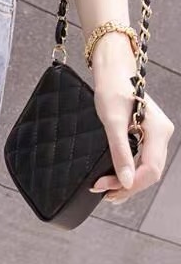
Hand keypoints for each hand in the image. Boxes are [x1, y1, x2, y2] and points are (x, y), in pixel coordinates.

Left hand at [88, 34, 173, 204]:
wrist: (111, 70)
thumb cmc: (111, 89)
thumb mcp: (112, 121)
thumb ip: (120, 151)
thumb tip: (125, 180)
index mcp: (158, 131)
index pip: (150, 170)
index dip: (129, 184)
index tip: (104, 188)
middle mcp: (161, 134)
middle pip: (149, 172)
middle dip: (127, 186)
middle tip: (102, 193)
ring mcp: (154, 134)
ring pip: (145, 167)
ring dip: (127, 180)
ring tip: (106, 190)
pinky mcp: (145, 133)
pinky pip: (141, 158)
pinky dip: (127, 169)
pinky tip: (115, 176)